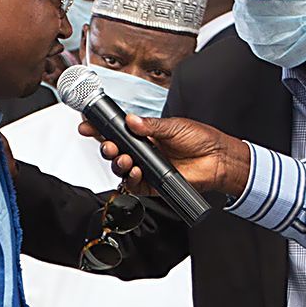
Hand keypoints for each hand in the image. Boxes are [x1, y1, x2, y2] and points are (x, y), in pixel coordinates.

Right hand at [93, 114, 253, 202]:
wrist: (218, 159)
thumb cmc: (200, 139)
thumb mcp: (174, 126)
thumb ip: (150, 125)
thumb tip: (131, 120)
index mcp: (145, 134)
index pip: (118, 132)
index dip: (101, 129)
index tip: (87, 126)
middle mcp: (143, 151)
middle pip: (115, 151)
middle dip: (106, 148)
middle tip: (108, 145)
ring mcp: (147, 168)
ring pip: (121, 169)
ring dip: (117, 164)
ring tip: (125, 159)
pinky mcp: (153, 184)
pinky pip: (134, 185)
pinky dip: (131, 179)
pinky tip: (136, 172)